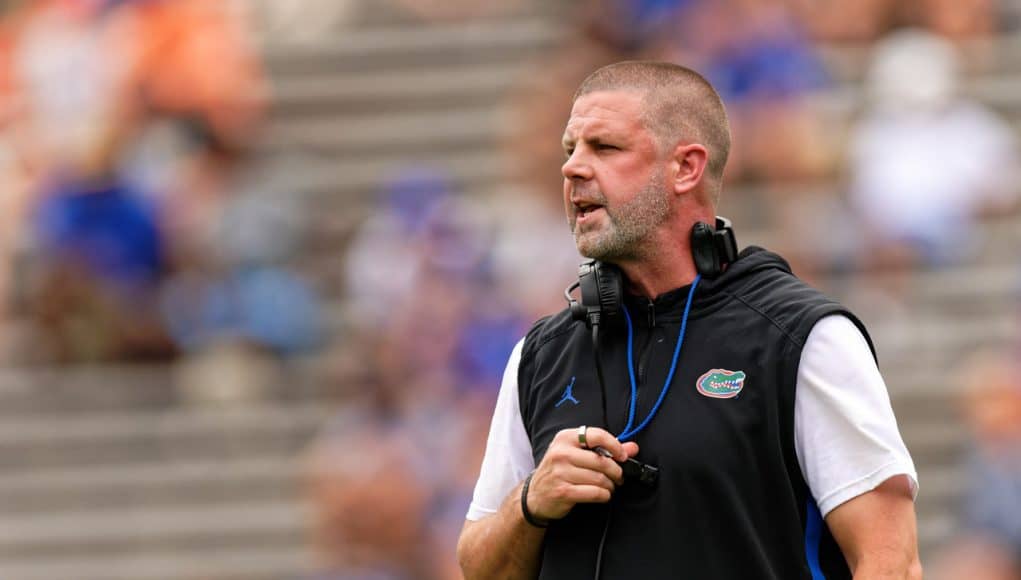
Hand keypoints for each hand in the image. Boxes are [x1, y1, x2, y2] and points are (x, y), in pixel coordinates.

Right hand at [525, 426, 639, 521]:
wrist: (535, 495)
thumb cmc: (559, 472)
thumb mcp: (576, 454)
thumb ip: (605, 449)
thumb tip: (633, 447)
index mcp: (565, 438)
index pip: (597, 435)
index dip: (615, 446)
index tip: (623, 456)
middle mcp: (561, 453)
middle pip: (602, 461)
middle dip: (616, 471)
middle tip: (618, 477)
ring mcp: (560, 472)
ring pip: (600, 478)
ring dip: (611, 485)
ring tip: (609, 487)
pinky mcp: (563, 491)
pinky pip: (595, 493)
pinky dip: (604, 495)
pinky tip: (602, 495)